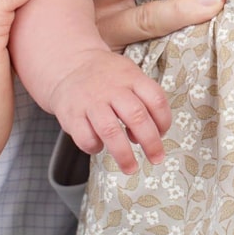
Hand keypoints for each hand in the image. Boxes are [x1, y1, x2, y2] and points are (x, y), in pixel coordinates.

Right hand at [43, 49, 172, 173]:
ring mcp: (90, 101)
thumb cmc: (107, 78)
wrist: (69, 65)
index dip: (163, 120)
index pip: (156, 99)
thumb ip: (143, 100)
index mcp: (131, 77)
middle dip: (150, 142)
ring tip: (131, 168)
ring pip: (110, 131)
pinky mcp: (71, 115)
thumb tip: (154, 134)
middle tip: (156, 159)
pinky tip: (100, 146)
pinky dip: (95, 147)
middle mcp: (112, 89)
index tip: (162, 133)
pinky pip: (86, 138)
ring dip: (124, 154)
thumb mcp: (129, 76)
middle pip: (136, 117)